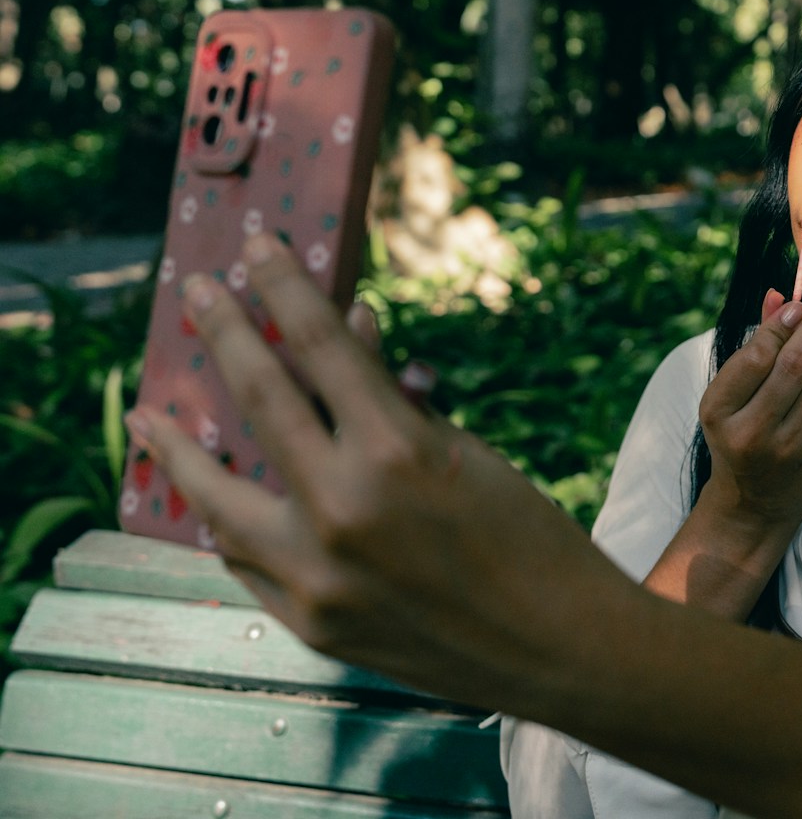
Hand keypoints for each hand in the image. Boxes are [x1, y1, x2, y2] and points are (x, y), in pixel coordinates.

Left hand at [125, 233, 635, 709]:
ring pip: (217, 498)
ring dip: (176, 450)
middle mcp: (345, 509)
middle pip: (259, 399)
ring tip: (147, 416)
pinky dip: (224, 524)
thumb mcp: (469, 452)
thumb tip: (352, 332)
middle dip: (223, 334)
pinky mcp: (310, 623)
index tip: (256, 246)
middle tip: (195, 294)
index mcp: (398, 450)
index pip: (322, 343)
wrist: (558, 650)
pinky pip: (244, 561)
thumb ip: (395, 398)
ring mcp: (317, 574)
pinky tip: (208, 502)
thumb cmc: (531, 539)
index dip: (283, 285)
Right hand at [695, 290, 801, 536]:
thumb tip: (777, 295)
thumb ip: (752, 346)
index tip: (793, 309)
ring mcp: (790, 446)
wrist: (752, 506)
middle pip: (795, 364)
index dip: (780, 323)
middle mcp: (753, 431)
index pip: (756, 356)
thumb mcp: (727, 397)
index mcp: (719, 412)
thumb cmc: (736, 436)